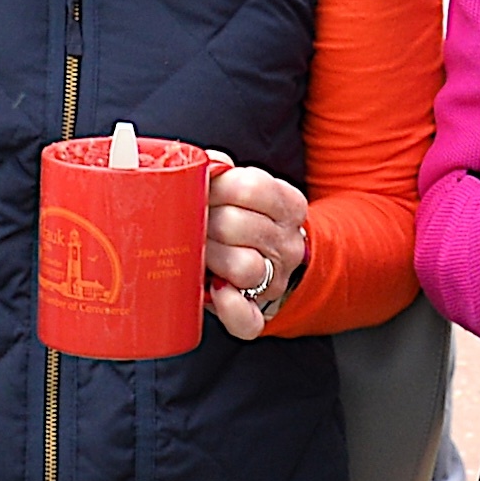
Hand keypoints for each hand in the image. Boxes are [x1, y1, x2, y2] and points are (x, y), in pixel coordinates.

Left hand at [201, 154, 311, 340]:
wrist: (276, 261)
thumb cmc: (247, 220)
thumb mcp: (248, 191)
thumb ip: (227, 174)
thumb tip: (210, 161)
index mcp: (288, 206)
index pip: (253, 187)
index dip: (217, 187)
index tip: (201, 191)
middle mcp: (288, 243)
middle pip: (240, 226)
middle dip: (206, 223)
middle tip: (191, 224)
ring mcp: (276, 280)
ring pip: (246, 268)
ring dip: (213, 258)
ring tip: (198, 253)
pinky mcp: (259, 312)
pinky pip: (248, 318)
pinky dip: (230, 308)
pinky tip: (217, 292)